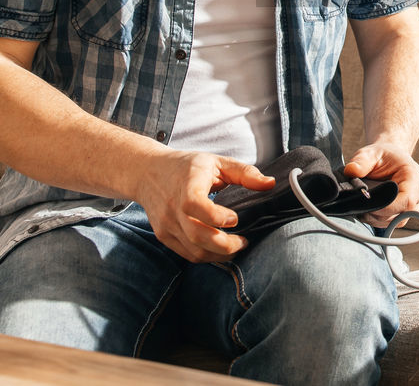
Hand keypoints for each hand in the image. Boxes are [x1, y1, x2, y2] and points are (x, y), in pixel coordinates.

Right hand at [134, 150, 274, 262]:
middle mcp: (172, 206)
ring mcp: (166, 224)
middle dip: (225, 245)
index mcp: (186, 184)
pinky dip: (206, 256)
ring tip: (236, 246)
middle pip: (196, 235)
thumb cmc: (187, 166)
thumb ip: (244, 173)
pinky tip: (220, 249)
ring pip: (193, 250)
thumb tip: (270, 184)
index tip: (235, 219)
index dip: (216, 217)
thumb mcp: (217, 161)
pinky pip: (186, 254)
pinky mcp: (163, 235)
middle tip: (244, 242)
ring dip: (218, 254)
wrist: (148, 173)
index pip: (194, 205)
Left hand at [343, 142, 418, 229]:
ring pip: (395, 221)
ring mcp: (412, 205)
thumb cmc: (382, 155)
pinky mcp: (403, 212)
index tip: (369, 205)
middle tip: (359, 206)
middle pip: (401, 213)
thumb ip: (361, 161)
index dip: (388, 207)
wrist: (388, 158)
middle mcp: (417, 192)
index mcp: (413, 176)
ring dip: (376, 218)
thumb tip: (351, 170)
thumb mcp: (370, 153)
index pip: (407, 200)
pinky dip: (377, 220)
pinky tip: (367, 211)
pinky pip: (392, 222)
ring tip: (361, 207)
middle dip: (378, 213)